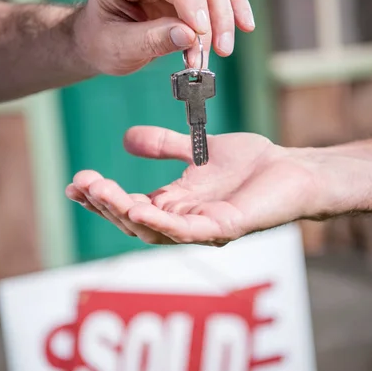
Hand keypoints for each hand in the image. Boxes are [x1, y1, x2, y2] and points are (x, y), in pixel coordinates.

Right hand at [66, 126, 324, 245]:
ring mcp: (203, 230)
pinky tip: (136, 210)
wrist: (294, 169)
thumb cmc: (253, 165)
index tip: (76, 183)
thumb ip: (166, 146)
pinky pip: (185, 231)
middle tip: (82, 183)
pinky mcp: (224, 229)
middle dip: (105, 205)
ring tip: (98, 191)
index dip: (102, 199)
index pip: (130, 207)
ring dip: (122, 213)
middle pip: (134, 222)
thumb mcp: (197, 150)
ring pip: (152, 230)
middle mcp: (184, 223)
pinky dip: (159, 223)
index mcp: (176, 206)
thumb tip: (127, 139)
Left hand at [73, 0, 254, 75]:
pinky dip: (232, 10)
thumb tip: (190, 37)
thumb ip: (152, 40)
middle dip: (212, 13)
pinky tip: (245, 26)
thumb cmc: (102, 43)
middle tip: (218, 49)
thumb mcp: (118, 48)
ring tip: (224, 49)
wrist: (98, 45)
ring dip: (224, 14)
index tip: (199, 29)